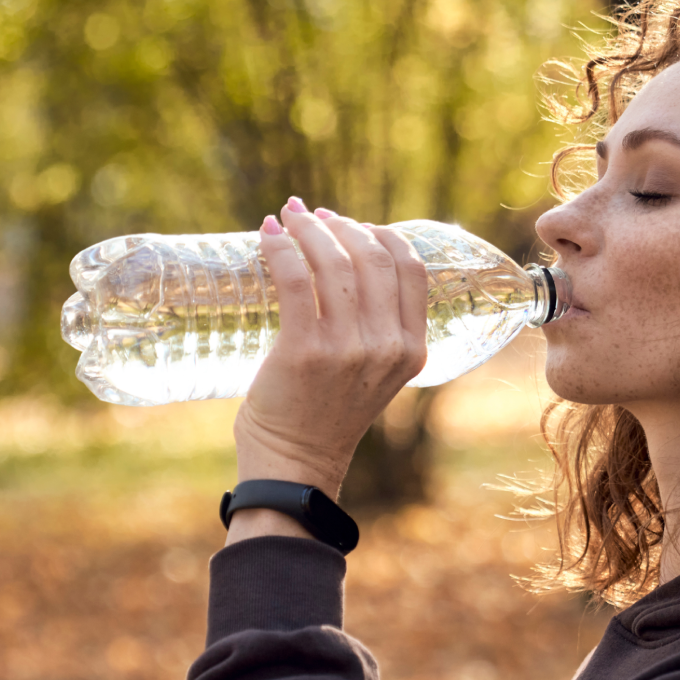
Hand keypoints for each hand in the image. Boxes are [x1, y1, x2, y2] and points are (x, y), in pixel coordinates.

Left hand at [229, 197, 428, 517]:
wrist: (295, 463)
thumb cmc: (325, 413)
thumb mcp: (373, 371)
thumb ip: (376, 328)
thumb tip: (345, 258)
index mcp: (412, 349)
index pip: (411, 269)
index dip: (380, 234)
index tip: (349, 224)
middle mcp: (387, 346)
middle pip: (371, 257)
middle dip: (338, 225)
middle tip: (309, 217)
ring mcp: (347, 348)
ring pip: (333, 262)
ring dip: (306, 229)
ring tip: (286, 219)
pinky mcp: (305, 350)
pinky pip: (295, 279)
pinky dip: (279, 248)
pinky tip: (267, 234)